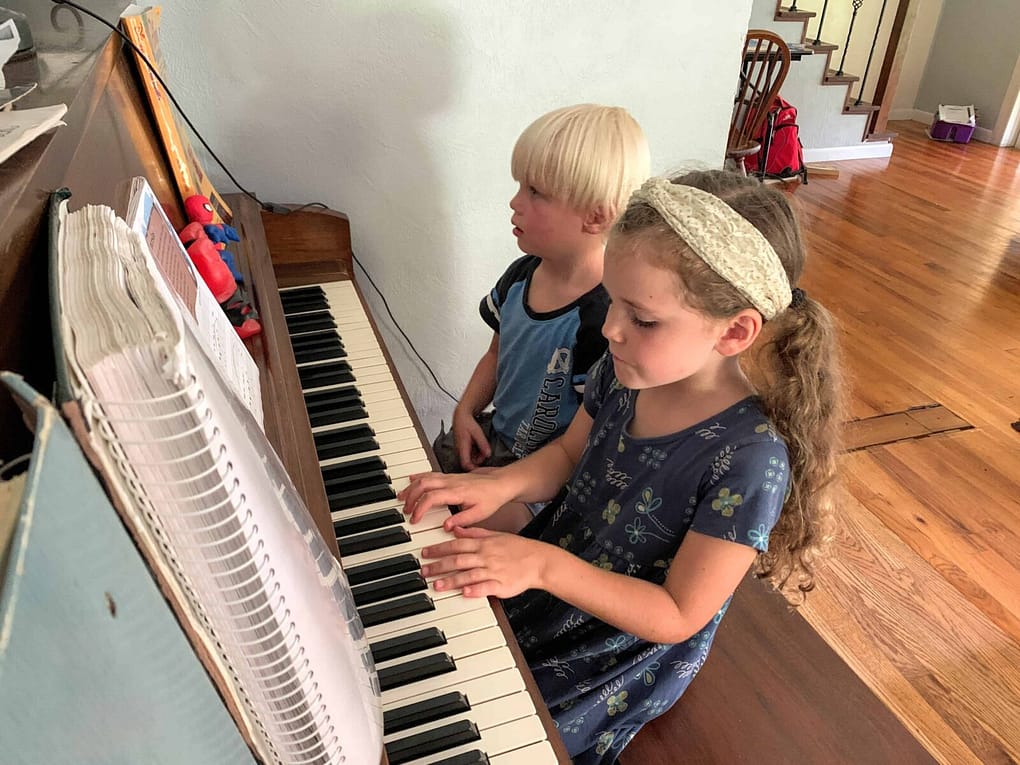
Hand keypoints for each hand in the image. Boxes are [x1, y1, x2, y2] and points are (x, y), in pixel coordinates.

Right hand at [398, 470, 514, 526]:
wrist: (500, 483)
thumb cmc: (491, 498)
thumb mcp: (480, 514)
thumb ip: (462, 520)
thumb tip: (445, 526)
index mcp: (457, 492)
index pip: (431, 498)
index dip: (420, 508)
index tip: (414, 519)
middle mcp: (451, 482)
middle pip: (423, 485)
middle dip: (410, 497)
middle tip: (406, 510)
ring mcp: (449, 477)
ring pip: (424, 478)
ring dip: (411, 487)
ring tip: (402, 497)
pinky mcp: (450, 476)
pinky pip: (430, 474)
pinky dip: (418, 477)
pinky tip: (411, 480)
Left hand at [421, 526, 549, 597]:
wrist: (538, 560)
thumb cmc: (517, 548)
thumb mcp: (495, 535)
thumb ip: (474, 533)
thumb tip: (455, 529)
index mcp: (483, 544)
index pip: (456, 545)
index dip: (439, 549)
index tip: (425, 554)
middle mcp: (486, 556)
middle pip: (458, 560)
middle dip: (439, 566)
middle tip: (423, 571)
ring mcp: (493, 571)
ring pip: (469, 575)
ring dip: (452, 580)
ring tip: (437, 585)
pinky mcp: (502, 585)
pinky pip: (486, 587)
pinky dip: (475, 590)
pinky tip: (464, 593)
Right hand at [452, 407, 490, 470]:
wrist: (461, 417)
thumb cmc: (467, 423)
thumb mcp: (478, 433)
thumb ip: (483, 445)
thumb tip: (488, 454)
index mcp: (462, 447)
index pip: (465, 464)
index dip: (473, 469)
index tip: (481, 470)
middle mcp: (459, 451)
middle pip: (469, 463)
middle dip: (478, 460)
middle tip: (484, 452)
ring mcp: (459, 450)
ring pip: (469, 459)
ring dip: (477, 456)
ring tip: (481, 446)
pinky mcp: (461, 449)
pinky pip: (469, 455)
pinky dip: (475, 453)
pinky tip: (477, 445)